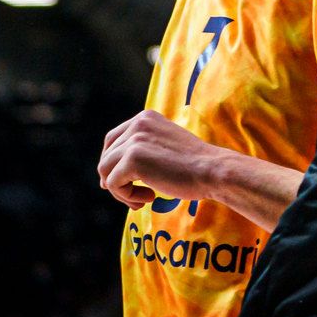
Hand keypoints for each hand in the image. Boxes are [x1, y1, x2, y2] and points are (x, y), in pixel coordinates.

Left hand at [97, 108, 222, 210]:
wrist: (211, 170)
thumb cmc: (193, 166)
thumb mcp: (164, 147)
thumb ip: (141, 151)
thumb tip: (105, 179)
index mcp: (145, 117)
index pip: (112, 139)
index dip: (114, 164)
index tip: (129, 182)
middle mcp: (137, 123)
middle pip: (106, 156)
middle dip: (115, 179)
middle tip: (135, 194)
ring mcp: (134, 140)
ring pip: (105, 171)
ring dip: (121, 191)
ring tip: (144, 199)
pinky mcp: (133, 159)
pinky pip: (113, 184)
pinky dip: (127, 197)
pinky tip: (150, 198)